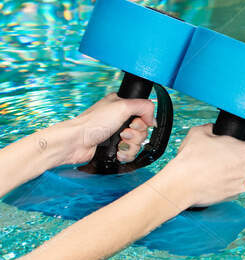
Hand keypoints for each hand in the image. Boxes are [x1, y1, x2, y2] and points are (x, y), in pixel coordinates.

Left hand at [35, 97, 154, 168]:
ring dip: (131, 145)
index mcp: (121, 105)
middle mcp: (120, 119)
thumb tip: (153, 120)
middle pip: (143, 129)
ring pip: (138, 142)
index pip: (144, 113)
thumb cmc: (93, 123)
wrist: (76, 142)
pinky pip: (130, 153)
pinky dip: (126, 154)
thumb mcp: (123, 106)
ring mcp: (116, 134)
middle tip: (124, 133)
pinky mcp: (113, 148)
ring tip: (119, 143)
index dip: (143, 120)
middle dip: (136, 134)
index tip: (134, 122)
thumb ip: (145, 107)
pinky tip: (117, 152)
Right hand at [154, 126, 244, 206]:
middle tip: (213, 162)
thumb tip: (210, 128)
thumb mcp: (198, 132)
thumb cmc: (191, 159)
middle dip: (230, 161)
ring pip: (236, 176)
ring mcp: (242, 184)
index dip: (229, 147)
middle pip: (241, 162)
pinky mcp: (234, 196)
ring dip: (227, 174)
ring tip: (210, 173)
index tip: (219, 151)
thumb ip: (209, 128)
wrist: (181, 184)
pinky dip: (223, 186)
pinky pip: (231, 188)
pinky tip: (210, 182)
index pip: (242, 146)